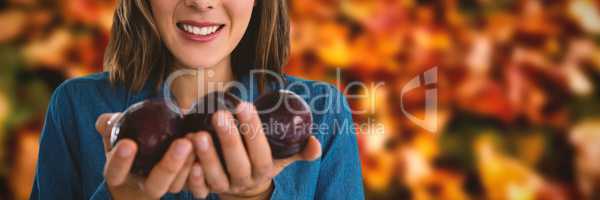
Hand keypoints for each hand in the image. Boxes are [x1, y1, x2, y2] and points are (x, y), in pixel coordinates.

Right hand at [95, 113, 194, 199]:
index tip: (128, 144)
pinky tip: (210, 150)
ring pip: (177, 185)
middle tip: (183, 143)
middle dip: (170, 165)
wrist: (143, 168)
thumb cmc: (129, 146)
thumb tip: (108, 119)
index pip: (116, 172)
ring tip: (198, 141)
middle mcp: (143, 186)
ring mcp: (165, 188)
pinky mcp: (183, 187)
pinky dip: (202, 170)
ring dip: (190, 165)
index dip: (121, 161)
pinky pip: (194, 185)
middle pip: (156, 184)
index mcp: (120, 176)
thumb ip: (109, 126)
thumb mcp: (115, 137)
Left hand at [186, 102, 321, 198]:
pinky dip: (193, 175)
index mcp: (265, 170)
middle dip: (229, 139)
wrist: (245, 190)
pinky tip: (187, 159)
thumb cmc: (263, 162)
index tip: (245, 105)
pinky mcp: (207, 191)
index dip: (253, 130)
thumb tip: (315, 142)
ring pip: (216, 176)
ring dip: (207, 156)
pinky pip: (199, 188)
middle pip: (238, 163)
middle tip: (219, 114)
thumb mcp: (284, 158)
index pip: (261, 151)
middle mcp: (245, 181)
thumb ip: (300, 150)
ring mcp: (225, 188)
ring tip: (197, 134)